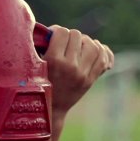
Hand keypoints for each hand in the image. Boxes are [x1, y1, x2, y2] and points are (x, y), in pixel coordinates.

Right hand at [42, 25, 113, 140]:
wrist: (49, 110)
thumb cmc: (37, 85)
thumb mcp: (35, 66)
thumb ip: (41, 47)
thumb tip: (48, 30)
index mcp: (53, 61)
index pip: (62, 32)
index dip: (56, 31)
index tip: (52, 36)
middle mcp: (70, 67)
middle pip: (77, 35)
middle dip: (70, 37)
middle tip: (63, 44)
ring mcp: (83, 74)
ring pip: (92, 44)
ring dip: (85, 42)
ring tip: (78, 47)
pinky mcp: (91, 80)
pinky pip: (103, 58)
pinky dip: (102, 51)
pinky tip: (95, 50)